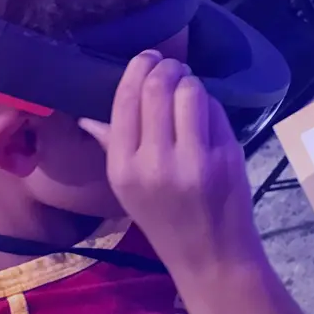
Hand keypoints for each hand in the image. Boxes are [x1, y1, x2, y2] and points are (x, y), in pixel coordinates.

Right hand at [80, 51, 262, 274]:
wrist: (211, 257)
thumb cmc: (166, 221)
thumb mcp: (127, 189)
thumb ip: (112, 146)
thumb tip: (88, 115)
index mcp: (122, 169)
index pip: (125, 101)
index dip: (138, 69)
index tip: (147, 57)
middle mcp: (153, 162)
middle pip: (157, 88)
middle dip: (166, 67)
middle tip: (171, 65)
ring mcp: (193, 159)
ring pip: (190, 92)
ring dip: (190, 81)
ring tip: (188, 86)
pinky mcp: (225, 157)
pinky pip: (215, 111)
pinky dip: (210, 103)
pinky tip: (205, 112)